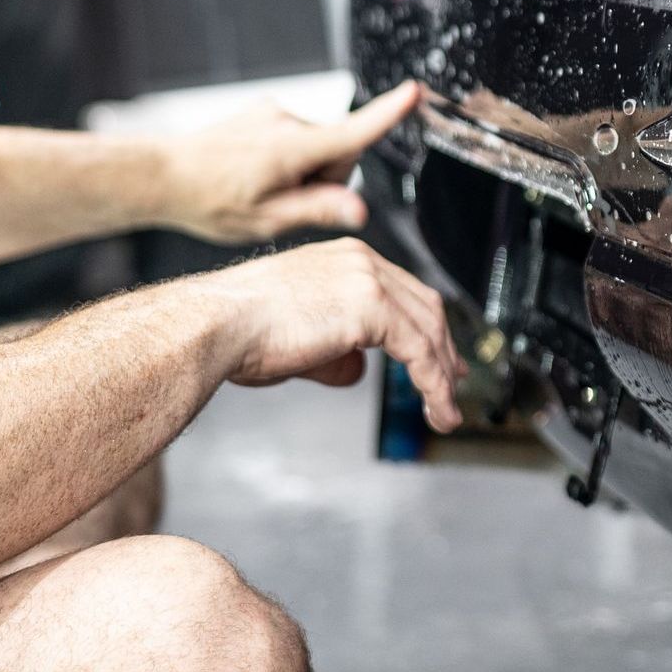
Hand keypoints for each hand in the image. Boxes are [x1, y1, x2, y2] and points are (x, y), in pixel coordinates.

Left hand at [163, 82, 419, 242]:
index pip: (353, 133)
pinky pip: (297, 139)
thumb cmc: (210, 202)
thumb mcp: (267, 220)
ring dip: (303, 171)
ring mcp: (275, 113)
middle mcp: (287, 122)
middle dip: (325, 179)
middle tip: (284, 202)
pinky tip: (255, 174)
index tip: (414, 92)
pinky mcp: (266, 112)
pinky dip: (288, 159)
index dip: (388, 113)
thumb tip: (359, 211)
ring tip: (262, 190)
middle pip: (339, 154)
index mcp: (290, 150)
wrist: (162, 175)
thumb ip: (318, 210)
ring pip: (318, 148)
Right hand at [208, 238, 465, 430]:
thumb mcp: (299, 341)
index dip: (427, 327)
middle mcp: (360, 261)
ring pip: (428, 328)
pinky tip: (434, 405)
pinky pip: (418, 350)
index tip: (440, 355)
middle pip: (425, 306)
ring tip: (444, 411)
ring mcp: (368, 280)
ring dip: (442, 375)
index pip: (403, 292)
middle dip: (445, 350)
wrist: (216, 325)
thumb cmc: (237, 331)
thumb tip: (356, 371)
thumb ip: (335, 352)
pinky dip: (433, 382)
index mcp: (343, 260)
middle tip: (455, 383)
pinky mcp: (372, 307)